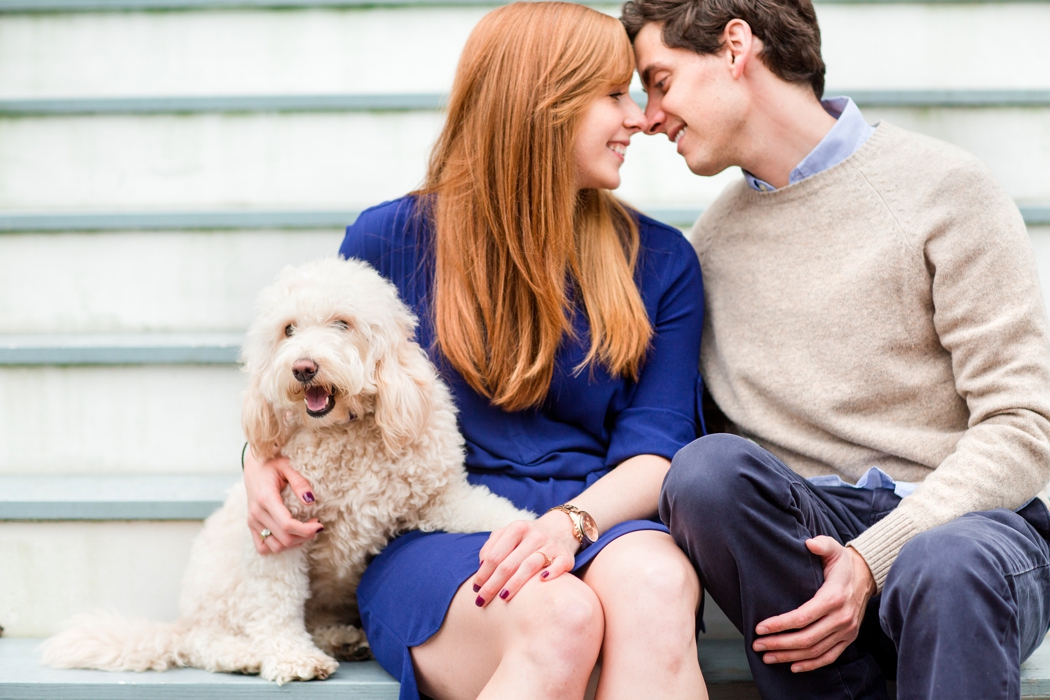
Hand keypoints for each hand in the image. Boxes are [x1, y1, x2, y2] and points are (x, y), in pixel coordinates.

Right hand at [243, 448, 322, 554]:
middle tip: (316, 524)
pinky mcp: (251, 525)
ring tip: (305, 530)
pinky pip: (262, 547)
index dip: (306, 530)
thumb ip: (300, 482)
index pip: (286, 525)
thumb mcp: (287, 466)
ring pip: (275, 546)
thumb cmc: (271, 463)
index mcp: (265, 499)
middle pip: (284, 538)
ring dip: (294, 543)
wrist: (252, 465)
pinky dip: (278, 546)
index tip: (320, 525)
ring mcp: (252, 521)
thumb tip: (311, 500)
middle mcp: (256, 513)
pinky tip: (290, 535)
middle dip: (305, 536)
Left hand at [471, 511, 580, 606]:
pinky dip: (552, 572)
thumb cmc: (526, 537)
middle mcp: (534, 535)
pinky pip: (560, 564)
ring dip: (515, 583)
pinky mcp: (565, 555)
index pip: (495, 555)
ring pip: (530, 565)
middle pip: (509, 564)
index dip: (483, 573)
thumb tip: (481, 566)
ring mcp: (551, 545)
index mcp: (517, 528)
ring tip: (503, 597)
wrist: (559, 529)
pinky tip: (542, 581)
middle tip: (482, 600)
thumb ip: (491, 546)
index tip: (475, 589)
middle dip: (493, 584)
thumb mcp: (507, 534)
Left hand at [752, 536, 875, 672]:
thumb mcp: (833, 548)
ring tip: (768, 656)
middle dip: (779, 644)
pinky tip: (793, 666)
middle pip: (806, 638)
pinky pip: (830, 657)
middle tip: (757, 645)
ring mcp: (847, 631)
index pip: (803, 617)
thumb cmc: (842, 562)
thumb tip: (808, 543)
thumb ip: (821, 544)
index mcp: (834, 597)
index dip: (780, 624)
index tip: (760, 628)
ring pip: (815, 650)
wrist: (866, 576)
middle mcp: (842, 618)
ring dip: (790, 656)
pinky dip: (812, 664)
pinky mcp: (849, 638)